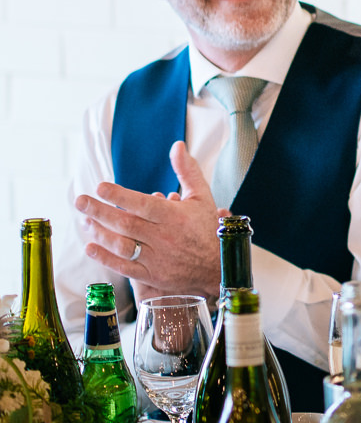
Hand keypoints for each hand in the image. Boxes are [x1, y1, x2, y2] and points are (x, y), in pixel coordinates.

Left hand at [76, 142, 222, 297]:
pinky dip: (105, 259)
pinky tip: (90, 248)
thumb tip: (177, 146)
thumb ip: (187, 170)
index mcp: (176, 216)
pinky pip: (124, 268)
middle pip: (126, 224)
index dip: (120, 196)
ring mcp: (157, 258)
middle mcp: (164, 237)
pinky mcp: (151, 276)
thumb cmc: (207, 228)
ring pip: (122, 245)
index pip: (143, 205)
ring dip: (100, 233)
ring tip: (85, 221)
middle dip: (100, 211)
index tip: (100, 187)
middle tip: (80, 201)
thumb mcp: (202, 196)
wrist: (218, 266)